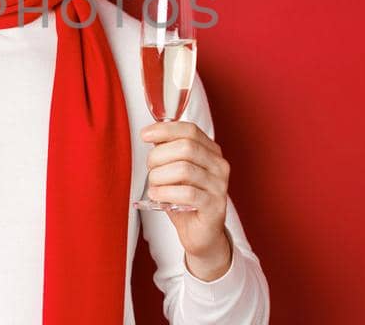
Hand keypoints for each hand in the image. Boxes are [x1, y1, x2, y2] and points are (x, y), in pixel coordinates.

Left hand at [140, 120, 233, 280]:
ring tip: (153, 186)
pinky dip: (166, 192)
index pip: (190, 130)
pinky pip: (187, 193)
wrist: (201, 234)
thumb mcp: (175, 172)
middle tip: (150, 169)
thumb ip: (168, 153)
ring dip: (160, 176)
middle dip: (159, 156)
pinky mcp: (215, 206)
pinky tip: (157, 196)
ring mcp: (219, 186)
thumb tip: (151, 136)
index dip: (165, 130)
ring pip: (184, 169)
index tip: (145, 135)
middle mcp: (219, 165)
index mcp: (211, 152)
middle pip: (186, 147)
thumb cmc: (185, 201)